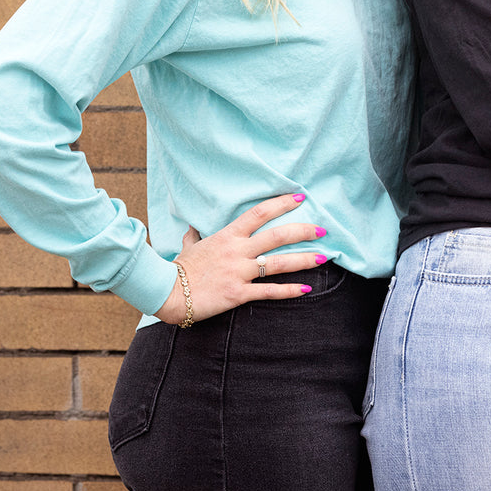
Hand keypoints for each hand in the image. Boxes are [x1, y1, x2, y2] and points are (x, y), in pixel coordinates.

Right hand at [153, 193, 324, 324]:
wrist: (167, 292)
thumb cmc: (178, 269)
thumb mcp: (188, 247)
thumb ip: (194, 237)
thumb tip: (191, 228)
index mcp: (228, 236)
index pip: (259, 213)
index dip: (281, 204)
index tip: (299, 197)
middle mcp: (237, 251)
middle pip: (277, 236)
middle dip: (303, 231)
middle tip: (323, 229)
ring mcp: (239, 272)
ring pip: (278, 263)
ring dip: (303, 260)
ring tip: (323, 257)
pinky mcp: (238, 293)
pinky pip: (268, 292)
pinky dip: (289, 291)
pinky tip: (306, 289)